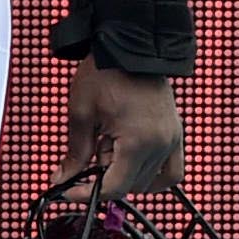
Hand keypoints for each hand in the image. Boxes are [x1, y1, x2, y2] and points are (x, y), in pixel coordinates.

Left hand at [61, 57, 183, 197]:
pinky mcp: (175, 132)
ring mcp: (172, 139)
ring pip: (151, 180)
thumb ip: (75, 152)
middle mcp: (161, 144)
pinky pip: (172, 169)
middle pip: (132, 186)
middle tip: (90, 153)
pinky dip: (153, 174)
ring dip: (127, 174)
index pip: (115, 187)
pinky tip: (131, 161)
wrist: (130, 45)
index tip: (70, 190)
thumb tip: (63, 178)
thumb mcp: (82, 113)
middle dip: (106, 178)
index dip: (87, 193)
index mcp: (138, 141)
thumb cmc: (106, 72)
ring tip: (110, 146)